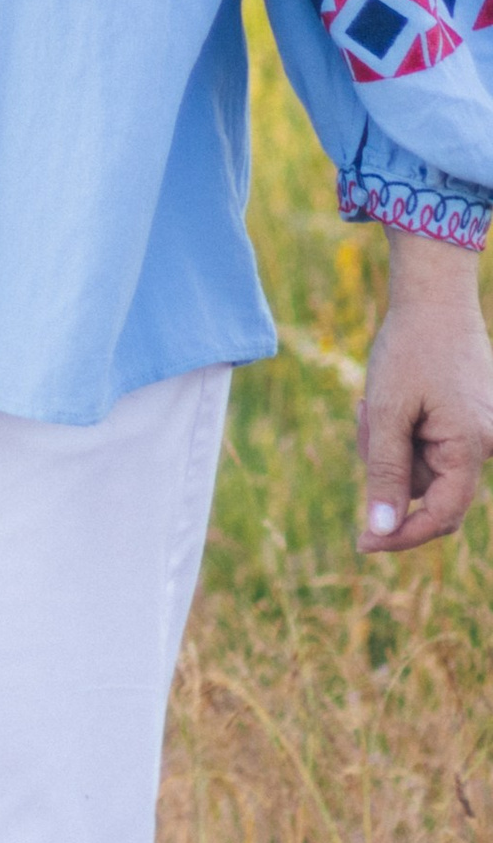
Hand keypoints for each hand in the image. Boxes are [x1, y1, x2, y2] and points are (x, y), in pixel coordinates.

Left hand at [356, 233, 492, 553]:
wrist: (433, 298)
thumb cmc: (409, 350)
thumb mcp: (386, 412)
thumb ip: (385, 473)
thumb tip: (381, 531)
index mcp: (471, 447)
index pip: (440, 516)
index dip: (400, 534)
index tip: (361, 544)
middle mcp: (485, 445)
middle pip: (424, 488)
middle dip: (387, 466)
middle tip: (366, 415)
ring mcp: (479, 432)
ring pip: (420, 466)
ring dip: (390, 443)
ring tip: (376, 399)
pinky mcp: (469, 420)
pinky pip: (428, 445)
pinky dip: (402, 431)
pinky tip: (390, 399)